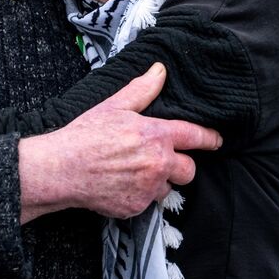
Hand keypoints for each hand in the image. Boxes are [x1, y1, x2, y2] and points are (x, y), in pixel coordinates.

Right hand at [18, 63, 222, 221]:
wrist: (62, 169)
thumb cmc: (86, 135)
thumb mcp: (114, 106)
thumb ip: (143, 90)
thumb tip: (160, 70)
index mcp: (156, 135)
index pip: (195, 137)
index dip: (210, 139)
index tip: (216, 141)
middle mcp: (158, 164)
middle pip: (189, 170)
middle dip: (180, 166)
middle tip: (160, 160)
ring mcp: (148, 189)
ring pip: (167, 188)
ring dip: (158, 182)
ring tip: (133, 173)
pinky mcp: (136, 208)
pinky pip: (147, 203)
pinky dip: (138, 195)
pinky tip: (120, 185)